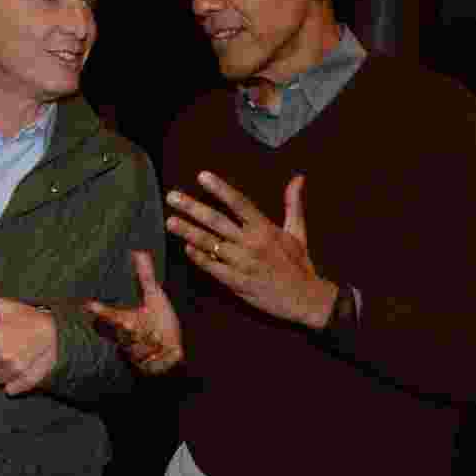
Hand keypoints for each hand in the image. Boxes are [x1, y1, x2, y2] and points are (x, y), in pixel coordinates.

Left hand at [0, 276, 57, 394]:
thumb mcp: (6, 306)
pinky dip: (12, 385)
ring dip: (1, 373)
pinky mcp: (25, 379)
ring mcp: (14, 368)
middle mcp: (1, 355)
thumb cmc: (30, 317)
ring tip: (13, 361)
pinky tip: (18, 374)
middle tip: (3, 353)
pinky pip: (11, 389)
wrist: (57, 330)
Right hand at [85, 251, 182, 374]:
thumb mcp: (154, 296)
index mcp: (126, 320)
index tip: (89, 304)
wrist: (175, 345)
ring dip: (152, 342)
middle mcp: (127, 339)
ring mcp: (136, 355)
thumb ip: (145, 276)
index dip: (100, 310)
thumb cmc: (161, 320)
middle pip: (125, 333)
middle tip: (132, 324)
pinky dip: (162, 356)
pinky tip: (167, 351)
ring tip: (159, 338)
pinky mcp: (147, 369)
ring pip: (139, 348)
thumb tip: (138, 251)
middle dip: (129, 330)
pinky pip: (153, 362)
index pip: (109, 315)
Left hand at [166, 172, 336, 328]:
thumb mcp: (298, 231)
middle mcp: (251, 243)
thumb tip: (298, 177)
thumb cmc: (299, 264)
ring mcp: (242, 263)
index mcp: (265, 228)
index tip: (202, 176)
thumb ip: (293, 203)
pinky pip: (213, 267)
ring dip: (188, 232)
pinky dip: (199, 258)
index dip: (220, 189)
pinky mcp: (237, 282)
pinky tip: (186, 248)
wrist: (305, 299)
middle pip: (217, 221)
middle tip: (172, 196)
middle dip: (192, 207)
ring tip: (170, 222)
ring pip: (210, 244)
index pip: (239, 203)